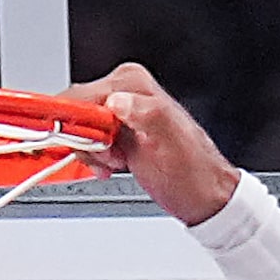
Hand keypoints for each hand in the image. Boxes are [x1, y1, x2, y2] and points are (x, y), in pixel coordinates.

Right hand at [63, 63, 243, 226]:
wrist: (204, 195)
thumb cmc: (194, 172)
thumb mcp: (171, 141)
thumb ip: (145, 114)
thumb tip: (117, 102)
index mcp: (133, 84)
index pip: (79, 95)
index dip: (76, 124)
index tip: (88, 146)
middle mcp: (124, 92)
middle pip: (75, 112)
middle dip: (86, 141)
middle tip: (112, 156)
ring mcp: (119, 111)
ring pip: (78, 129)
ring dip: (92, 153)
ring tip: (119, 161)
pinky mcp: (116, 131)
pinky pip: (87, 141)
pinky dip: (96, 158)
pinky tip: (117, 164)